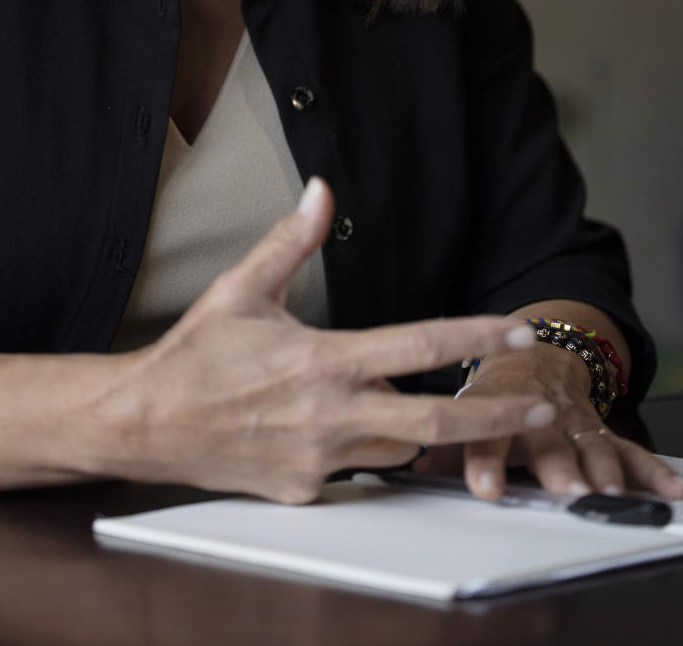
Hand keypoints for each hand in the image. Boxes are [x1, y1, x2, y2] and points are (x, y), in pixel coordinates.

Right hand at [108, 178, 555, 502]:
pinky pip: (354, 470)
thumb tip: (322, 190)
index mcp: (322, 359)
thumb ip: (292, 241)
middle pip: (434, 422)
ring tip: (417, 403)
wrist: (144, 422)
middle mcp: (329, 415)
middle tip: (538, 405)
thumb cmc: (194, 353)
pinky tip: (333, 425)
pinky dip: (360, 446)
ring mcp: (319, 461)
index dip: (475, 336)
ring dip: (414, 427)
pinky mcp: (304, 492)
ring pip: (397, 447)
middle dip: (495, 415)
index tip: (518, 328)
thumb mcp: (242, 288)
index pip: (419, 347)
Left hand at [426, 346, 682, 501]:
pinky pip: (628, 448)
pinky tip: (671, 486)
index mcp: (491, 403)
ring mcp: (570, 417)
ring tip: (610, 491)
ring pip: (588, 441)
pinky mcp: (598, 427)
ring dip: (601, 467)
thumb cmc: (490, 390)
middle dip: (557, 463)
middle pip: (545, 438)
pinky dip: (652, 469)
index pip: (482, 430)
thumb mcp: (461, 407)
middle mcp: (534, 410)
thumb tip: (405, 470)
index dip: (484, 458)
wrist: (530, 353)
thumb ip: (440, 445)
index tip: (485, 487)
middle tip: (565, 487)